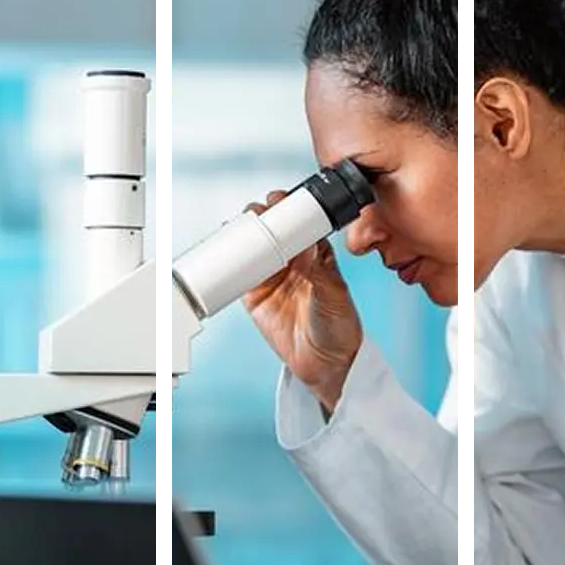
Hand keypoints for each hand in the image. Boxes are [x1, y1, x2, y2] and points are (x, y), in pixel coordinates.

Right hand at [242, 190, 363, 412]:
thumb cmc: (340, 326)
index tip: (279, 201)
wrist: (325, 363)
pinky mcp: (256, 294)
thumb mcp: (335, 294)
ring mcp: (272, 276)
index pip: (300, 222)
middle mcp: (293, 260)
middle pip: (274, 229)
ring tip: (239, 225)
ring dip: (245, 233)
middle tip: (257, 211)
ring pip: (254, 246)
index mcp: (317, 253)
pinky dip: (230, 260)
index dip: (289, 209)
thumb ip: (318, 270)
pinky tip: (225, 249)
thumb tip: (304, 243)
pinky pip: (239, 272)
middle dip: (264, 216)